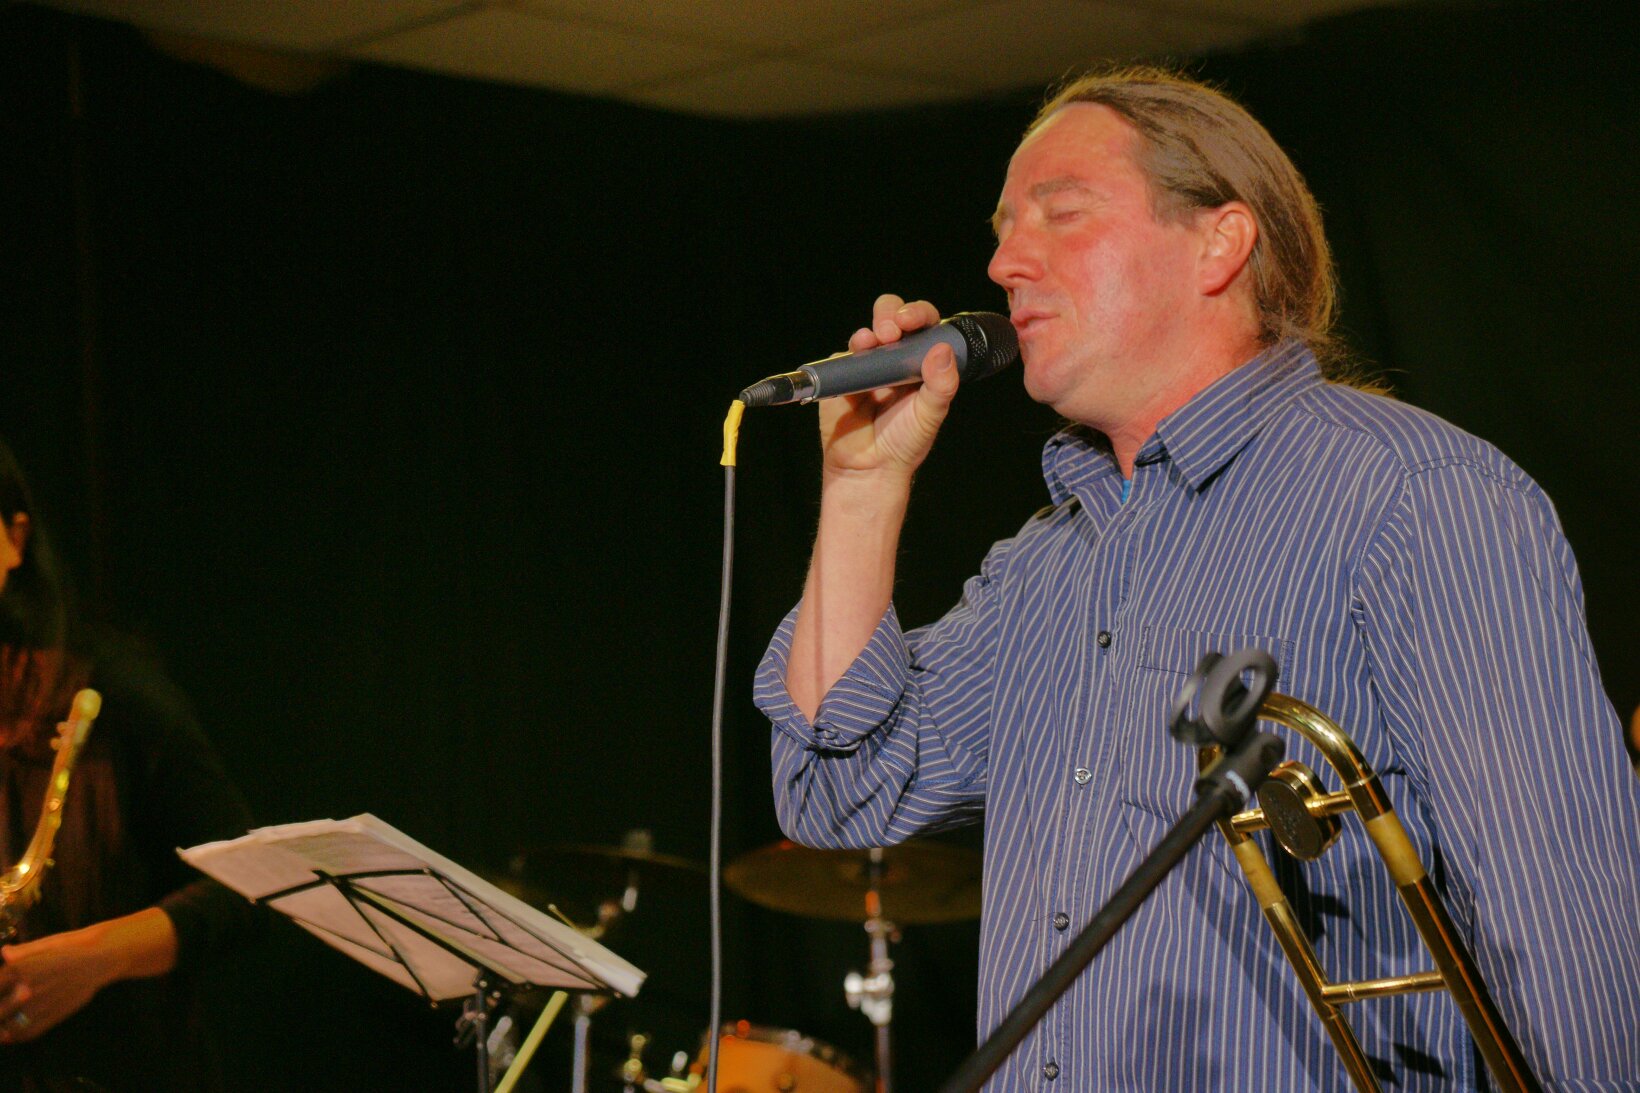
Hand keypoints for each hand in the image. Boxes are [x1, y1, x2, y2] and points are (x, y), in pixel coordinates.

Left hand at [0, 930, 112, 1042]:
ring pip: (8, 1025)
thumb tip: (5, 953)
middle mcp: (23, 988)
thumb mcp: (45, 945)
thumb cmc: (73, 947)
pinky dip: (15, 1036)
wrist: (100, 958)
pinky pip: (28, 1032)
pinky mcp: (52, 1016)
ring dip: (3, 1028)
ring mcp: (38, 1005)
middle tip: (1, 1012)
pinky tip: (10, 1035)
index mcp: (18, 969)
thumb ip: (21, 953)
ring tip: (2, 1027)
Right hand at [818, 294, 960, 480]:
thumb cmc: (904, 443)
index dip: (919, 314)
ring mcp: (868, 364)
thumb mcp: (930, 416)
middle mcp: (895, 358)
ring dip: (872, 329)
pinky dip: (850, 351)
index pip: (924, 325)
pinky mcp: (843, 375)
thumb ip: (941, 385)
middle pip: (893, 316)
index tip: (913, 321)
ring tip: (874, 341)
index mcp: (922, 362)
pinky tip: (856, 355)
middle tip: (894, 327)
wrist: (869, 469)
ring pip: (868, 331)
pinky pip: (843, 355)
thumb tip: (942, 350)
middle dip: (893, 312)